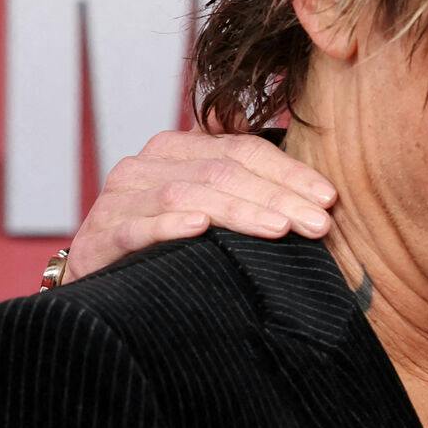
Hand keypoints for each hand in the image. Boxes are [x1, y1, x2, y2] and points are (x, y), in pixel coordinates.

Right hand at [66, 130, 336, 282]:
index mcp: (180, 149)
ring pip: (188, 194)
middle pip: (224, 171)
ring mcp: (121, 197)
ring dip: (239, 211)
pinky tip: (200, 229)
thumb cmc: (167, 242)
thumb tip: (321, 192)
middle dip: (278, 196)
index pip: (246, 150)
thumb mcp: (211, 207)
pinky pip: (137, 226)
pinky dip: (169, 225)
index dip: (290, 173)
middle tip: (319, 224)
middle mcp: (148, 164)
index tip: (330, 199)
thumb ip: (250, 188)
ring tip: (280, 228)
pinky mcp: (100, 234)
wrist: (97, 278)